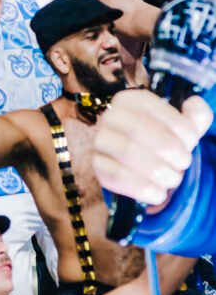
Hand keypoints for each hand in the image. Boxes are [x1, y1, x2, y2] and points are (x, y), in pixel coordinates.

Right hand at [92, 90, 212, 205]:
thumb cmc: (166, 142)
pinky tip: (158, 194)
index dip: (177, 125)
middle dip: (168, 149)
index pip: (153, 107)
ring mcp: (100, 141)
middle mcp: (110, 116)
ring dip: (157, 169)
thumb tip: (194, 104)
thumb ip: (197, 114)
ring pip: (127, 152)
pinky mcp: (97, 166)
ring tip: (173, 179)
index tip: (192, 142)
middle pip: (138, 129)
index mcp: (130, 100)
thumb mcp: (183, 128)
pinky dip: (142, 187)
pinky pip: (116, 176)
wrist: (144, 167)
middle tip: (184, 163)